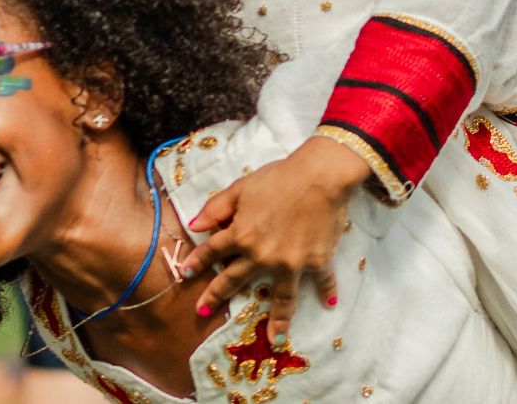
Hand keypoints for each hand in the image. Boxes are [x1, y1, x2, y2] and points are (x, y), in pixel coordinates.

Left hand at [183, 133, 366, 340]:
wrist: (320, 176)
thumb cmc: (279, 177)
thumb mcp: (242, 187)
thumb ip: (216, 207)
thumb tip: (194, 226)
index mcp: (241, 235)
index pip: (212, 252)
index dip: (197, 262)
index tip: (186, 274)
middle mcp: (262, 255)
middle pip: (235, 279)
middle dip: (216, 296)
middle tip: (202, 313)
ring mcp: (290, 263)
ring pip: (282, 298)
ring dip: (278, 320)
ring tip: (274, 340)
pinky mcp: (316, 262)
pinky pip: (322, 280)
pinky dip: (328, 290)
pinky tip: (330, 302)